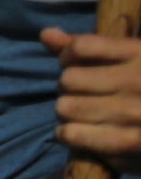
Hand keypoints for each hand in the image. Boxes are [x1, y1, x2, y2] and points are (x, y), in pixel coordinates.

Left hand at [48, 29, 140, 170]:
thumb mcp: (135, 59)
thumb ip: (91, 46)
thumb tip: (46, 34)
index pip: (82, 47)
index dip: (68, 55)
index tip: (74, 64)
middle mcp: (139, 81)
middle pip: (69, 80)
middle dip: (69, 88)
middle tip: (82, 95)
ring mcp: (136, 113)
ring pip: (67, 107)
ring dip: (68, 113)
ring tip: (81, 114)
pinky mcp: (131, 143)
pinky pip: (73, 134)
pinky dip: (67, 134)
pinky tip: (75, 133)